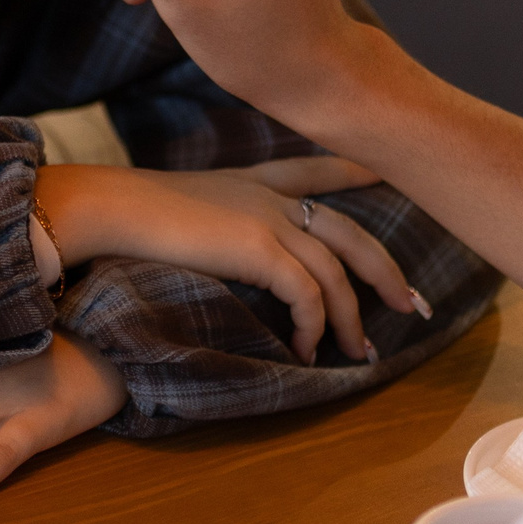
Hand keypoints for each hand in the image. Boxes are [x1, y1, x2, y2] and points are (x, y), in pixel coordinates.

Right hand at [37, 157, 416, 363]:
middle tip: (410, 304)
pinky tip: (306, 349)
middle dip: (385, 269)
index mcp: (253, 183)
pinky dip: (314, 325)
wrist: (111, 208)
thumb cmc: (131, 216)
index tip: (381, 173)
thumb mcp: (183, 211)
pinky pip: (307, 294)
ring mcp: (269, 219)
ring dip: (352, 318)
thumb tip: (223, 255)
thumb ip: (214, 225)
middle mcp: (270, 197)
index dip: (352, 172)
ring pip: (336, 271)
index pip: (314, 170)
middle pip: (349, 230)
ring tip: (358, 352)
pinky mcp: (261, 248)